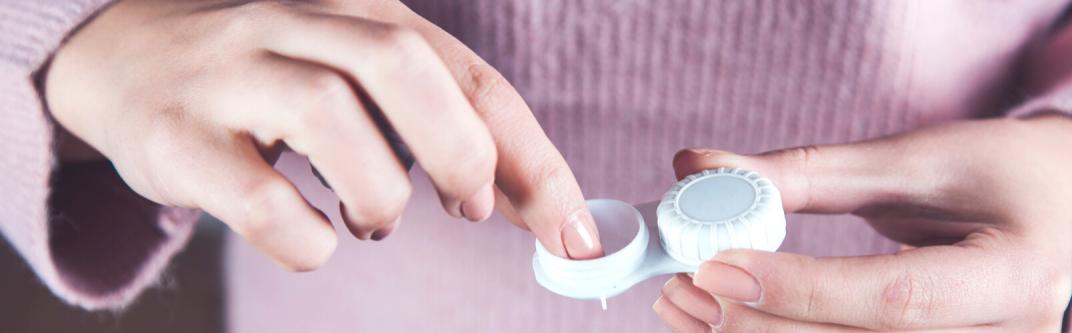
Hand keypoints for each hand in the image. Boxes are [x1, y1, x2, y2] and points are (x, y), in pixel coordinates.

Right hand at [45, 0, 602, 270]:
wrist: (121, 54)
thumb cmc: (267, 78)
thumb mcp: (355, 74)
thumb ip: (435, 120)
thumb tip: (522, 196)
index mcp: (360, 8)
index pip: (471, 76)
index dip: (533, 159)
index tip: (573, 233)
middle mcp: (296, 24)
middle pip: (403, 63)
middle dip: (460, 150)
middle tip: (469, 209)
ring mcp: (231, 74)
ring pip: (329, 114)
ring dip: (379, 191)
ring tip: (373, 218)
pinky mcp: (178, 135)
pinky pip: (258, 196)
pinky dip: (306, 237)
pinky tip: (313, 237)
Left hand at [653, 116, 1071, 331]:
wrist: (1047, 208)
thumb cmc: (986, 173)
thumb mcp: (906, 159)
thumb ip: (805, 173)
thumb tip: (697, 169)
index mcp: (1016, 270)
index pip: (896, 295)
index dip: (801, 288)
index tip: (718, 267)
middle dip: (760, 324)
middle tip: (685, 291)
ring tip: (689, 309)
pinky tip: (731, 326)